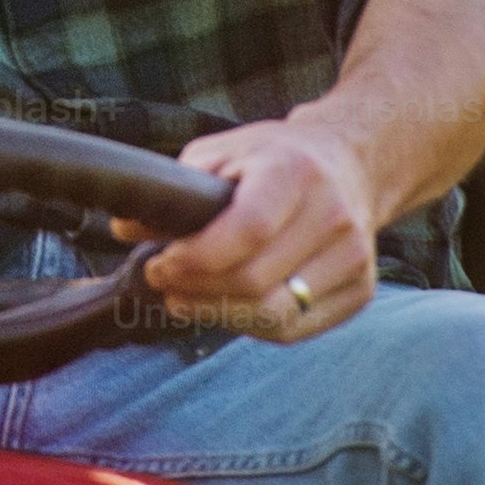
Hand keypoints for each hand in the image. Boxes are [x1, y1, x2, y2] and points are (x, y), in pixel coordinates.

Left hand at [128, 116, 382, 339]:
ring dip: (218, 315)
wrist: (351, 165)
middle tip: (164, 282)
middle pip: (255, 281)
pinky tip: (227, 306)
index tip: (160, 263)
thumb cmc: (276, 159)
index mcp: (295, 172)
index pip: (247, 230)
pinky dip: (250, 326)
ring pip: (274, 315)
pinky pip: (295, 330)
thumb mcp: (221, 154)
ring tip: (186, 298)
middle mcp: (333, 215)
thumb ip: (176, 191)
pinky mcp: (361, 292)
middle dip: (196, 291)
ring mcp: (354, 258)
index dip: (195, 259)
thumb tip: (123, 227)